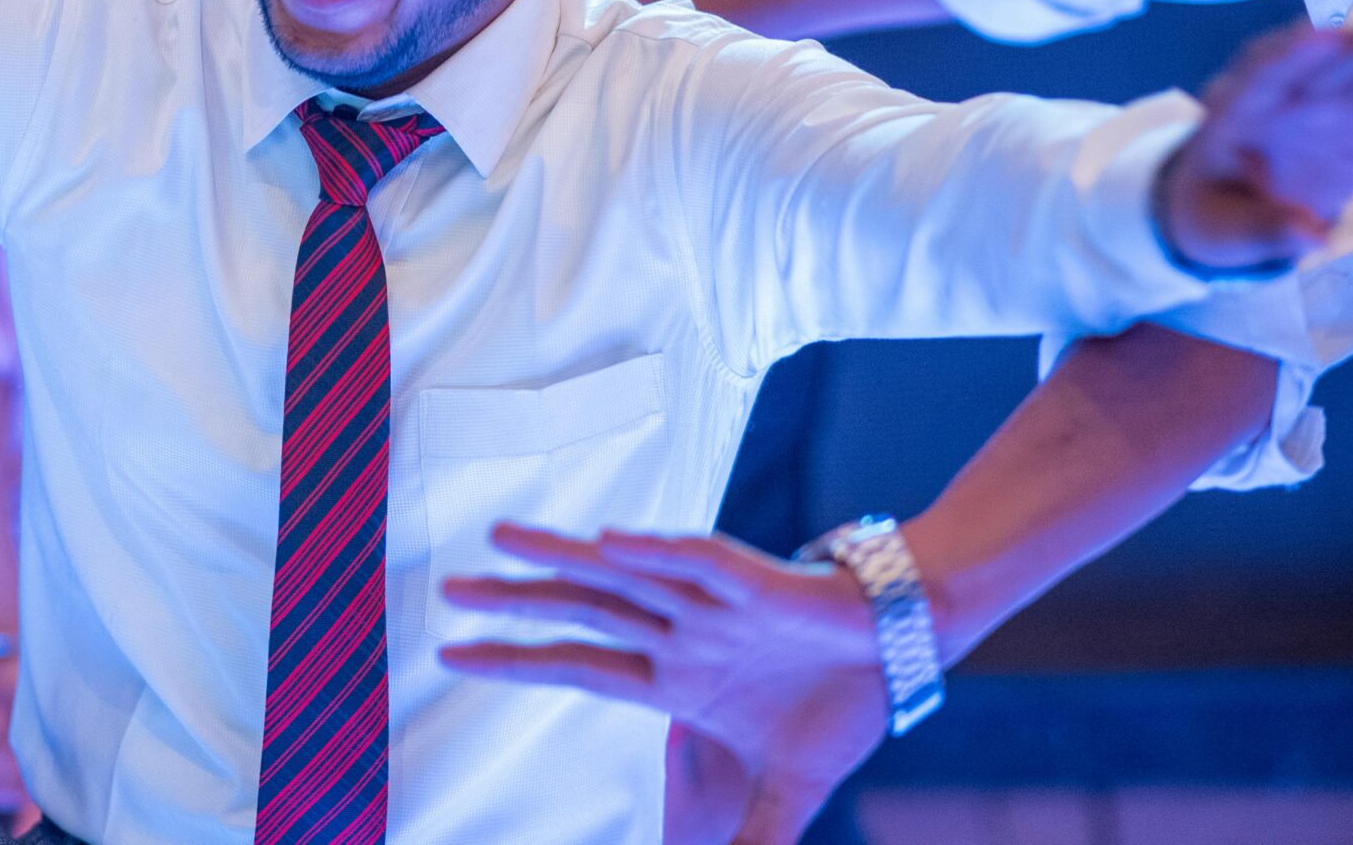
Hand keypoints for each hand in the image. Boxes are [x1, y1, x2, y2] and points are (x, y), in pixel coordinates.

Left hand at [441, 524, 887, 844]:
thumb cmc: (837, 702)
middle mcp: (679, 633)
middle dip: (515, 602)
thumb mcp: (785, 789)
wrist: (905, 650)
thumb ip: (751, 837)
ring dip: (565, 556)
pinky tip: (610, 541)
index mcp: (675, 678)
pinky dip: (656, 552)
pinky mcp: (755, 585)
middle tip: (447, 591)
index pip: (578, 666)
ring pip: (623, 575)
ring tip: (502, 538)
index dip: (517, 661)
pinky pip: (698, 560)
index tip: (451, 655)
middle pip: (581, 612)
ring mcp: (711, 605)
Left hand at [1160, 23, 1352, 270]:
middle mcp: (1282, 98)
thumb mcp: (1229, 231)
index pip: (1259, 79)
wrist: (1228, 204)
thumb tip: (1312, 236)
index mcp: (1233, 116)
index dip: (1287, 58)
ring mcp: (1324, 103)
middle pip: (1322, 65)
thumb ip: (1266, 228)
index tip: (1317, 39)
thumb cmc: (1216, 213)